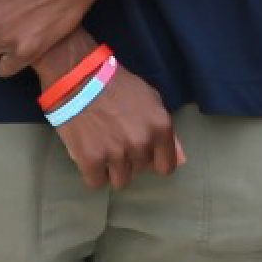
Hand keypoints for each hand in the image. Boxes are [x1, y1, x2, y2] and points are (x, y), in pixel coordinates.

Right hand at [45, 59, 181, 189]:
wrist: (79, 78)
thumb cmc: (118, 86)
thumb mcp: (151, 100)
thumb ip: (166, 132)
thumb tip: (181, 160)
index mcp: (160, 128)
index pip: (167, 166)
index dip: (155, 162)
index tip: (144, 155)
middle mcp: (141, 143)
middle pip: (141, 170)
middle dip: (131, 159)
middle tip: (116, 139)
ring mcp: (116, 153)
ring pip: (120, 182)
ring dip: (112, 170)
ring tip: (103, 148)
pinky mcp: (91, 160)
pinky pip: (96, 183)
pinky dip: (92, 173)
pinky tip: (90, 155)